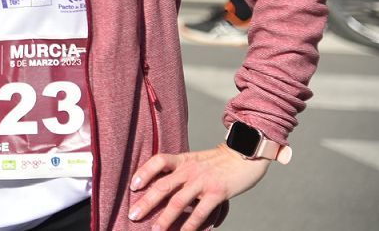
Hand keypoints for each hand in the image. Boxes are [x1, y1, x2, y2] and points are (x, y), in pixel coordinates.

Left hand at [128, 144, 269, 229]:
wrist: (245, 155)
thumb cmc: (219, 161)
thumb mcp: (196, 159)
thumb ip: (182, 171)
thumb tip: (165, 189)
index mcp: (183, 159)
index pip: (158, 161)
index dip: (144, 172)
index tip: (133, 186)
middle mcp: (190, 170)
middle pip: (162, 185)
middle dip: (146, 202)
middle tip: (133, 215)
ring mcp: (203, 181)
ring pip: (178, 202)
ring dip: (165, 218)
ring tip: (155, 230)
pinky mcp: (217, 193)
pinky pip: (200, 212)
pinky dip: (190, 225)